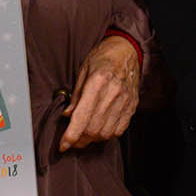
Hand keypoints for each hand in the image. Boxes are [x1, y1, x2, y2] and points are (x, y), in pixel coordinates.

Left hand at [60, 34, 141, 150]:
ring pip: (106, 132)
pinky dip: (108, 134)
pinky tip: (100, 129)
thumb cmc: (103, 58)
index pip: (82, 117)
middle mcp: (113, 93)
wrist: (127, 50)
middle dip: (79, 140)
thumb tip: (68, 115)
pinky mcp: (132, 105)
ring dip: (93, 139)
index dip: (70, 135)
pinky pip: (120, 129)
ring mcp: (125, 100)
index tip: (63, 145)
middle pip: (93, 129)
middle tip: (72, 141)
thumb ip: (76, 95)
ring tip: (85, 136)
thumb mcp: (83, 71)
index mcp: (98, 82)